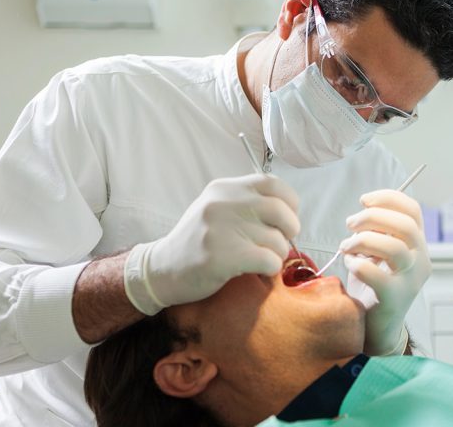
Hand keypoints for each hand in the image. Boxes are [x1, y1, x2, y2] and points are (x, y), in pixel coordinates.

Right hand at [124, 174, 299, 314]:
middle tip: (280, 242)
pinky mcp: (223, 256)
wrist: (162, 269)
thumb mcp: (217, 209)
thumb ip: (247, 203)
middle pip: (280, 210)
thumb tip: (289, 212)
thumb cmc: (198, 242)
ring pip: (277, 240)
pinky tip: (258, 270)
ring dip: (277, 254)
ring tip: (262, 259)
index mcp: (225, 188)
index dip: (289, 202)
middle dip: (290, 229)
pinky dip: (271, 268)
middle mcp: (223, 203)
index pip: (272, 183)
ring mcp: (222, 228)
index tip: (287, 218)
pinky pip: (269, 260)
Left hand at [340, 189, 430, 355]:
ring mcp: (411, 281)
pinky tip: (350, 265)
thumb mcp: (378, 254)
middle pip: (406, 226)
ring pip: (395, 248)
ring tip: (346, 246)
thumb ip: (378, 233)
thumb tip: (365, 212)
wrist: (377, 329)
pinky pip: (377, 275)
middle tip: (350, 223)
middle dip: (372, 217)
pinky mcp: (395, 299)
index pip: (412, 210)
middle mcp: (421, 261)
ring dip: (363, 240)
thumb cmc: (373, 286)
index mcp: (418, 245)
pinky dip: (358, 265)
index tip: (364, 200)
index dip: (388, 198)